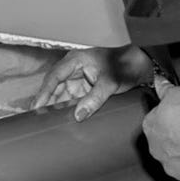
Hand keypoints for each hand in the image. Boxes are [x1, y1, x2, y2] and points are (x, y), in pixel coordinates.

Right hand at [32, 45, 149, 120]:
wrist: (143, 65)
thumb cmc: (126, 65)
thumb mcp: (110, 82)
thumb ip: (94, 99)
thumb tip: (78, 115)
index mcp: (76, 60)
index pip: (54, 77)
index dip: (44, 92)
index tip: (37, 106)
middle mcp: (74, 68)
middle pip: (54, 86)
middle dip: (46, 101)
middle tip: (36, 117)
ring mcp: (79, 77)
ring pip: (62, 93)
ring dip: (56, 105)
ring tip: (46, 120)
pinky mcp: (86, 87)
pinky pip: (72, 98)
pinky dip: (67, 107)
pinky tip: (63, 117)